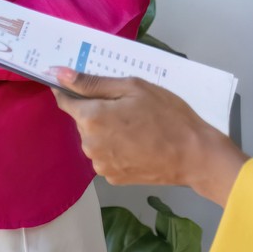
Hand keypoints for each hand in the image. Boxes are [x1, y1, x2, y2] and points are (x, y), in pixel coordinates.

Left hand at [51, 70, 247, 204]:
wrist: (194, 156)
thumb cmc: (167, 114)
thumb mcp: (133, 87)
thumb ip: (93, 82)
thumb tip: (58, 73)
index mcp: (91, 118)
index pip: (66, 100)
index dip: (73, 90)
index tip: (86, 86)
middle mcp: (89, 144)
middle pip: (84, 121)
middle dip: (99, 111)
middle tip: (129, 106)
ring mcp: (100, 164)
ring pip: (95, 139)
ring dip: (108, 131)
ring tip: (138, 127)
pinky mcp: (112, 178)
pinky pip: (106, 156)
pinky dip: (116, 148)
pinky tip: (138, 145)